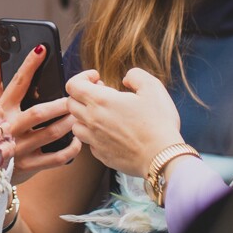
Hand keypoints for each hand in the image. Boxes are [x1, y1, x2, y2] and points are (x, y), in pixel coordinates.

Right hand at [0, 48, 79, 185]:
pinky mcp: (29, 166)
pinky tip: (78, 139)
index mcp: (0, 110)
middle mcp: (9, 128)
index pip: (16, 84)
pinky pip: (56, 158)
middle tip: (76, 95)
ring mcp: (19, 149)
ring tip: (80, 114)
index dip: (28, 65)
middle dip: (60, 104)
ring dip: (68, 123)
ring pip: (50, 134)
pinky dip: (70, 149)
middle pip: (38, 112)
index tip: (42, 48)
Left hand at [65, 67, 182, 177]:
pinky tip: (110, 132)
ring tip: (103, 114)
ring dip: (85, 116)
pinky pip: (88, 142)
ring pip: (75, 124)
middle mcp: (92, 120)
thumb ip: (135, 75)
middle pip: (70, 103)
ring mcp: (94, 139)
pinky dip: (94, 135)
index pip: (72, 85)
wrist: (162, 157)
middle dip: (83, 95)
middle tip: (102, 94)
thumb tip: (126, 78)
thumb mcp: (153, 88)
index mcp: (100, 101)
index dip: (82, 77)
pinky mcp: (101, 155)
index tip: (97, 78)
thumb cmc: (158, 123)